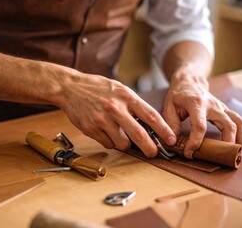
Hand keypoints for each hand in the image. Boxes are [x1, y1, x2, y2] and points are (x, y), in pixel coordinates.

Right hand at [58, 72, 175, 157]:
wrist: (70, 87)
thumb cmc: (97, 88)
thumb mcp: (119, 89)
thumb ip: (133, 105)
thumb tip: (149, 125)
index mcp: (126, 96)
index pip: (151, 116)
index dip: (164, 130)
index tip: (171, 140)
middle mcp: (115, 108)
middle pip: (139, 135)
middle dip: (150, 148)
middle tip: (153, 153)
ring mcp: (102, 120)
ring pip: (122, 143)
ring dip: (125, 144)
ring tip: (121, 135)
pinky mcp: (91, 129)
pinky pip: (107, 144)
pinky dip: (110, 142)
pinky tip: (106, 131)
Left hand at [162, 72, 241, 158]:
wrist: (189, 83)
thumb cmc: (178, 96)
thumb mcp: (168, 107)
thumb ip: (171, 124)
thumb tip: (174, 142)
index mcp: (196, 104)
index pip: (200, 126)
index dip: (196, 141)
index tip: (190, 153)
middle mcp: (212, 105)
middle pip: (226, 125)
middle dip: (225, 143)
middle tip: (217, 157)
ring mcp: (221, 107)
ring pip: (237, 122)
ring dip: (239, 138)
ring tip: (236, 152)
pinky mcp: (225, 110)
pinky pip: (238, 120)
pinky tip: (240, 143)